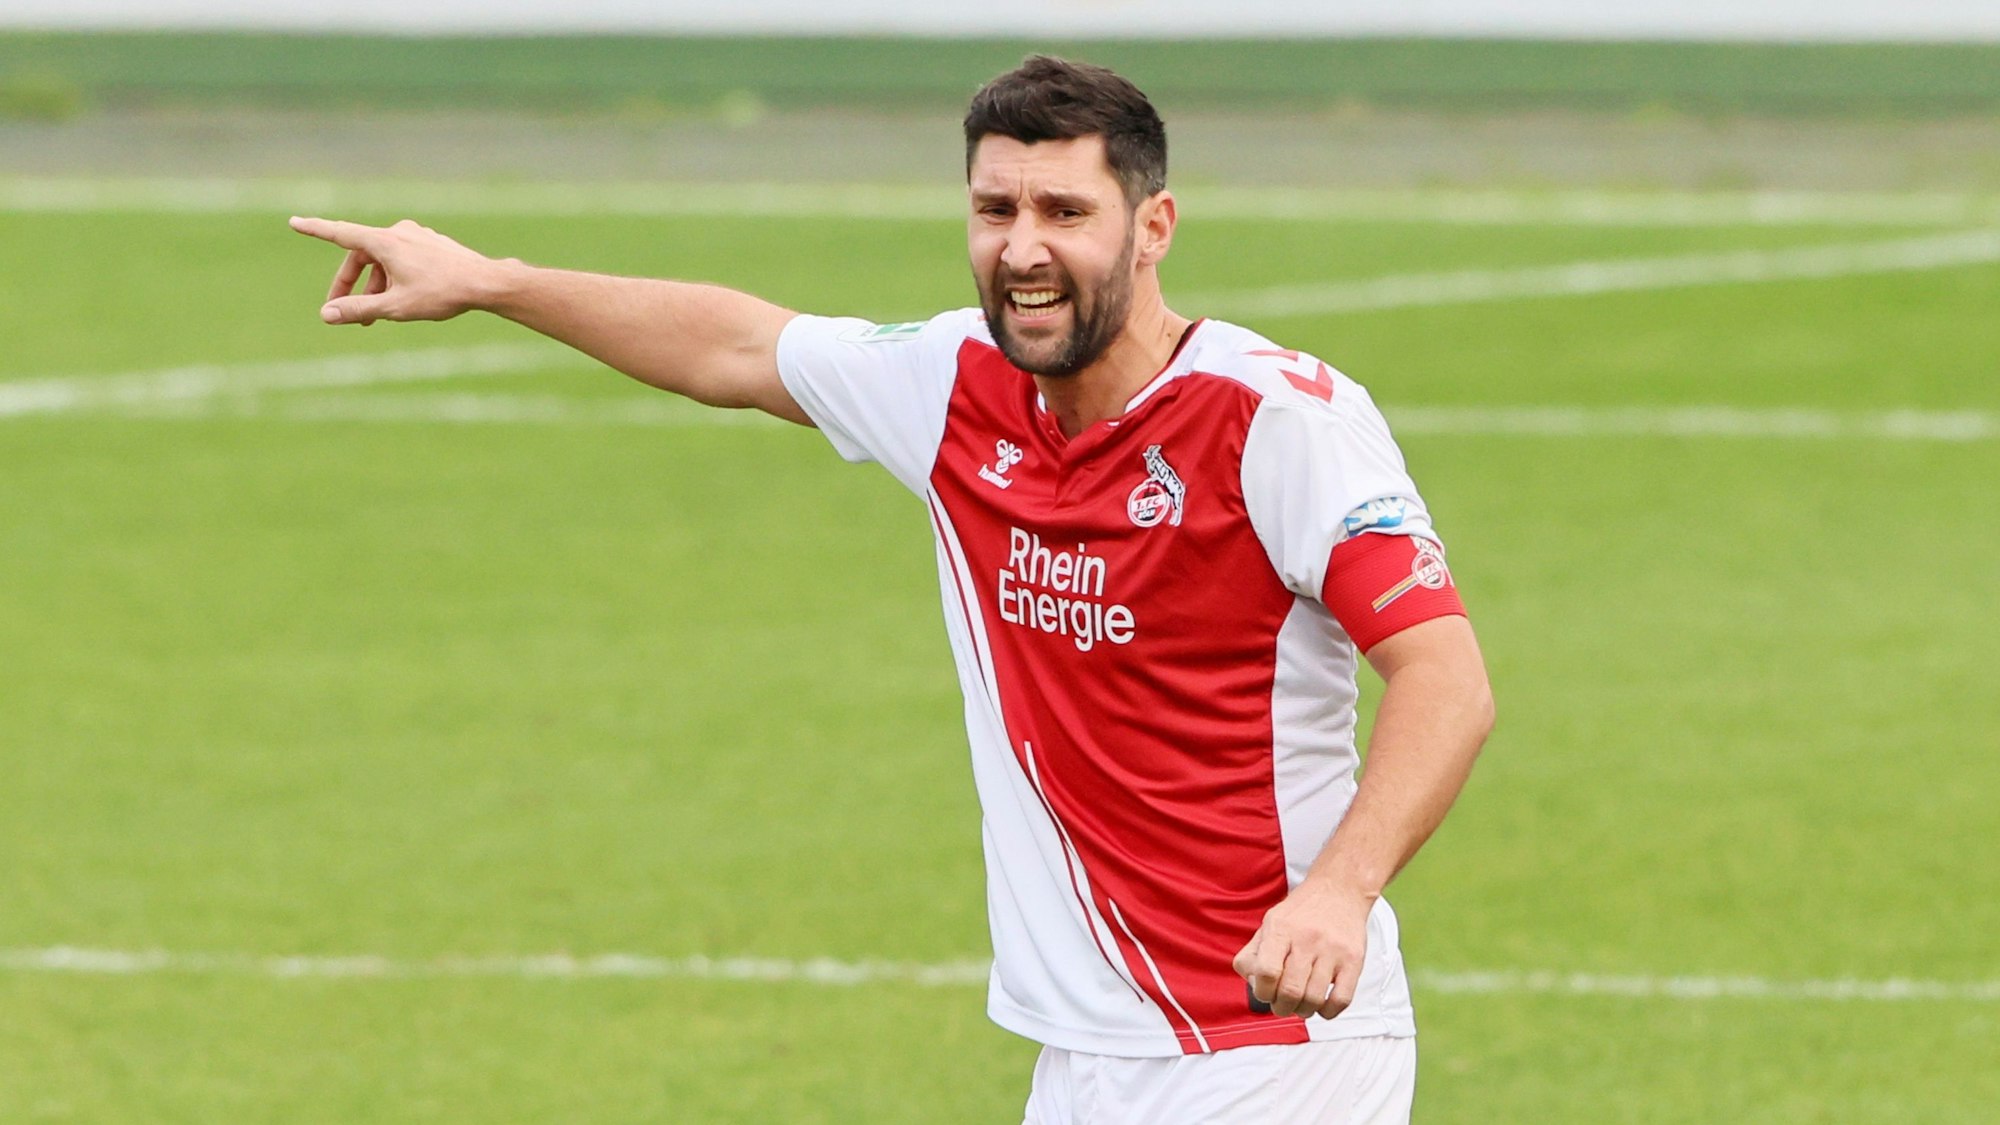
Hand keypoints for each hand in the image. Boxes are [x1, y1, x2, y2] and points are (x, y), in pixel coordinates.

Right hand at [289, 216, 498, 325]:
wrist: (486, 283)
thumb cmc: (442, 293)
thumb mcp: (395, 306)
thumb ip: (359, 309)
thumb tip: (327, 315)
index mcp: (384, 242)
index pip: (340, 234)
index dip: (316, 230)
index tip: (295, 222)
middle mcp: (399, 232)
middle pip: (361, 256)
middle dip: (350, 284)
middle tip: (343, 312)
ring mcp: (417, 236)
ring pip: (383, 260)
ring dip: (374, 285)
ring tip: (375, 316)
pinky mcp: (431, 244)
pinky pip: (402, 259)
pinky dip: (393, 277)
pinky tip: (402, 299)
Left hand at [1232, 878, 1372, 1019]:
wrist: (1340, 890)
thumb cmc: (1302, 912)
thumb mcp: (1270, 922)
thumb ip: (1254, 953)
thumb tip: (1254, 984)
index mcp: (1281, 928)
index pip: (1267, 972)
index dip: (1262, 992)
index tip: (1265, 993)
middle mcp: (1307, 938)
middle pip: (1290, 991)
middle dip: (1282, 1008)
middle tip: (1282, 1005)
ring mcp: (1332, 950)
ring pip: (1315, 999)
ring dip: (1303, 1010)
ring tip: (1301, 1004)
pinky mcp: (1354, 960)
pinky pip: (1341, 999)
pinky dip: (1328, 1011)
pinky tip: (1321, 1005)